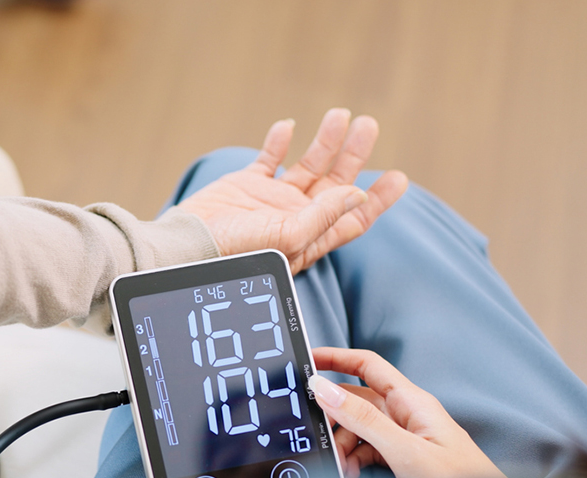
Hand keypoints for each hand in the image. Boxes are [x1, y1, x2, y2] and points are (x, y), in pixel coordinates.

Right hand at [177, 109, 408, 273]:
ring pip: (308, 165)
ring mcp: (271, 200)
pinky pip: (269, 158)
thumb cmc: (236, 253)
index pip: (353, 217)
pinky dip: (279, 141)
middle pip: (336, 184)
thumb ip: (324, 215)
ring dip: (325, 141)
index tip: (398, 177)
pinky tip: (289, 126)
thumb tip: (357, 193)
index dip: (377, 198)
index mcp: (311, 236)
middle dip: (355, 155)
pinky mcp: (246, 185)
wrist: (189, 246)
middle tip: (368, 126)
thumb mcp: (289, 237)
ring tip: (340, 115)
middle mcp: (296, 217)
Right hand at [308, 347, 510, 477]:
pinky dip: (354, 462)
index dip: (335, 358)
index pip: (366, 364)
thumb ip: (364, 420)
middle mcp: (406, 414)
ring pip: (359, 430)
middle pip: (356, 402)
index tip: (307, 358)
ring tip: (343, 470)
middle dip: (334, 420)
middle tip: (320, 438)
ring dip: (343, 447)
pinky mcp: (403, 458)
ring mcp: (405, 437)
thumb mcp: (405, 451)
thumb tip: (325, 389)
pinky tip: (352, 477)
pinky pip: (368, 451)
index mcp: (411, 401)